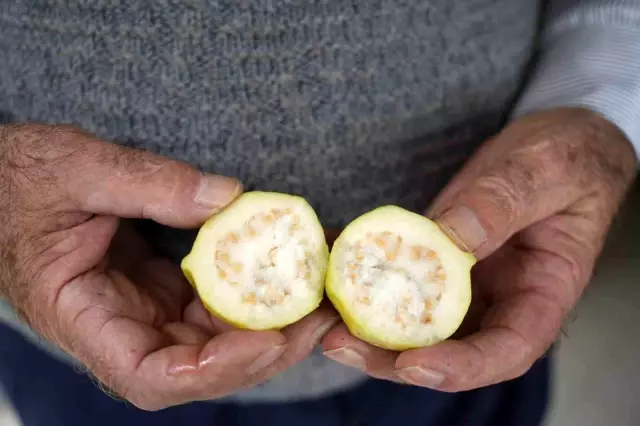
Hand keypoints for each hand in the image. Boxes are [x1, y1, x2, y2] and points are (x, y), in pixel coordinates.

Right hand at [0, 124, 337, 409]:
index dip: (213, 368)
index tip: (266, 337)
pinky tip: (288, 269)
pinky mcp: (162, 291)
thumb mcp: (76, 168)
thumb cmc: (22, 180)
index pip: (149, 376)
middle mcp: (119, 328)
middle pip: (201, 367)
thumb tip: (228, 198)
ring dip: (272, 322)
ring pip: (217, 338)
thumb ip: (147, 182)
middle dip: (267, 348)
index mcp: (81, 317)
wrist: (7, 181)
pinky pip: (216, 304)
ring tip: (319, 290)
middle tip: (321, 311)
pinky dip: (254, 293)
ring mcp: (144, 311)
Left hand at [321, 108, 636, 390]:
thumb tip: (451, 239)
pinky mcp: (438, 262)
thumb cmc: (565, 157)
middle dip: (393, 358)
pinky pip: (402, 283)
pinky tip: (331, 277)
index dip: (461, 366)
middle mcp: (501, 299)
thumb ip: (503, 202)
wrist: (554, 145)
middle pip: (450, 349)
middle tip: (341, 344)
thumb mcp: (544, 170)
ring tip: (323, 323)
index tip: (413, 362)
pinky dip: (365, 286)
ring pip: (418, 325)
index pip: (508, 349)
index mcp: (543, 292)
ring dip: (369, 331)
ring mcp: (467, 283)